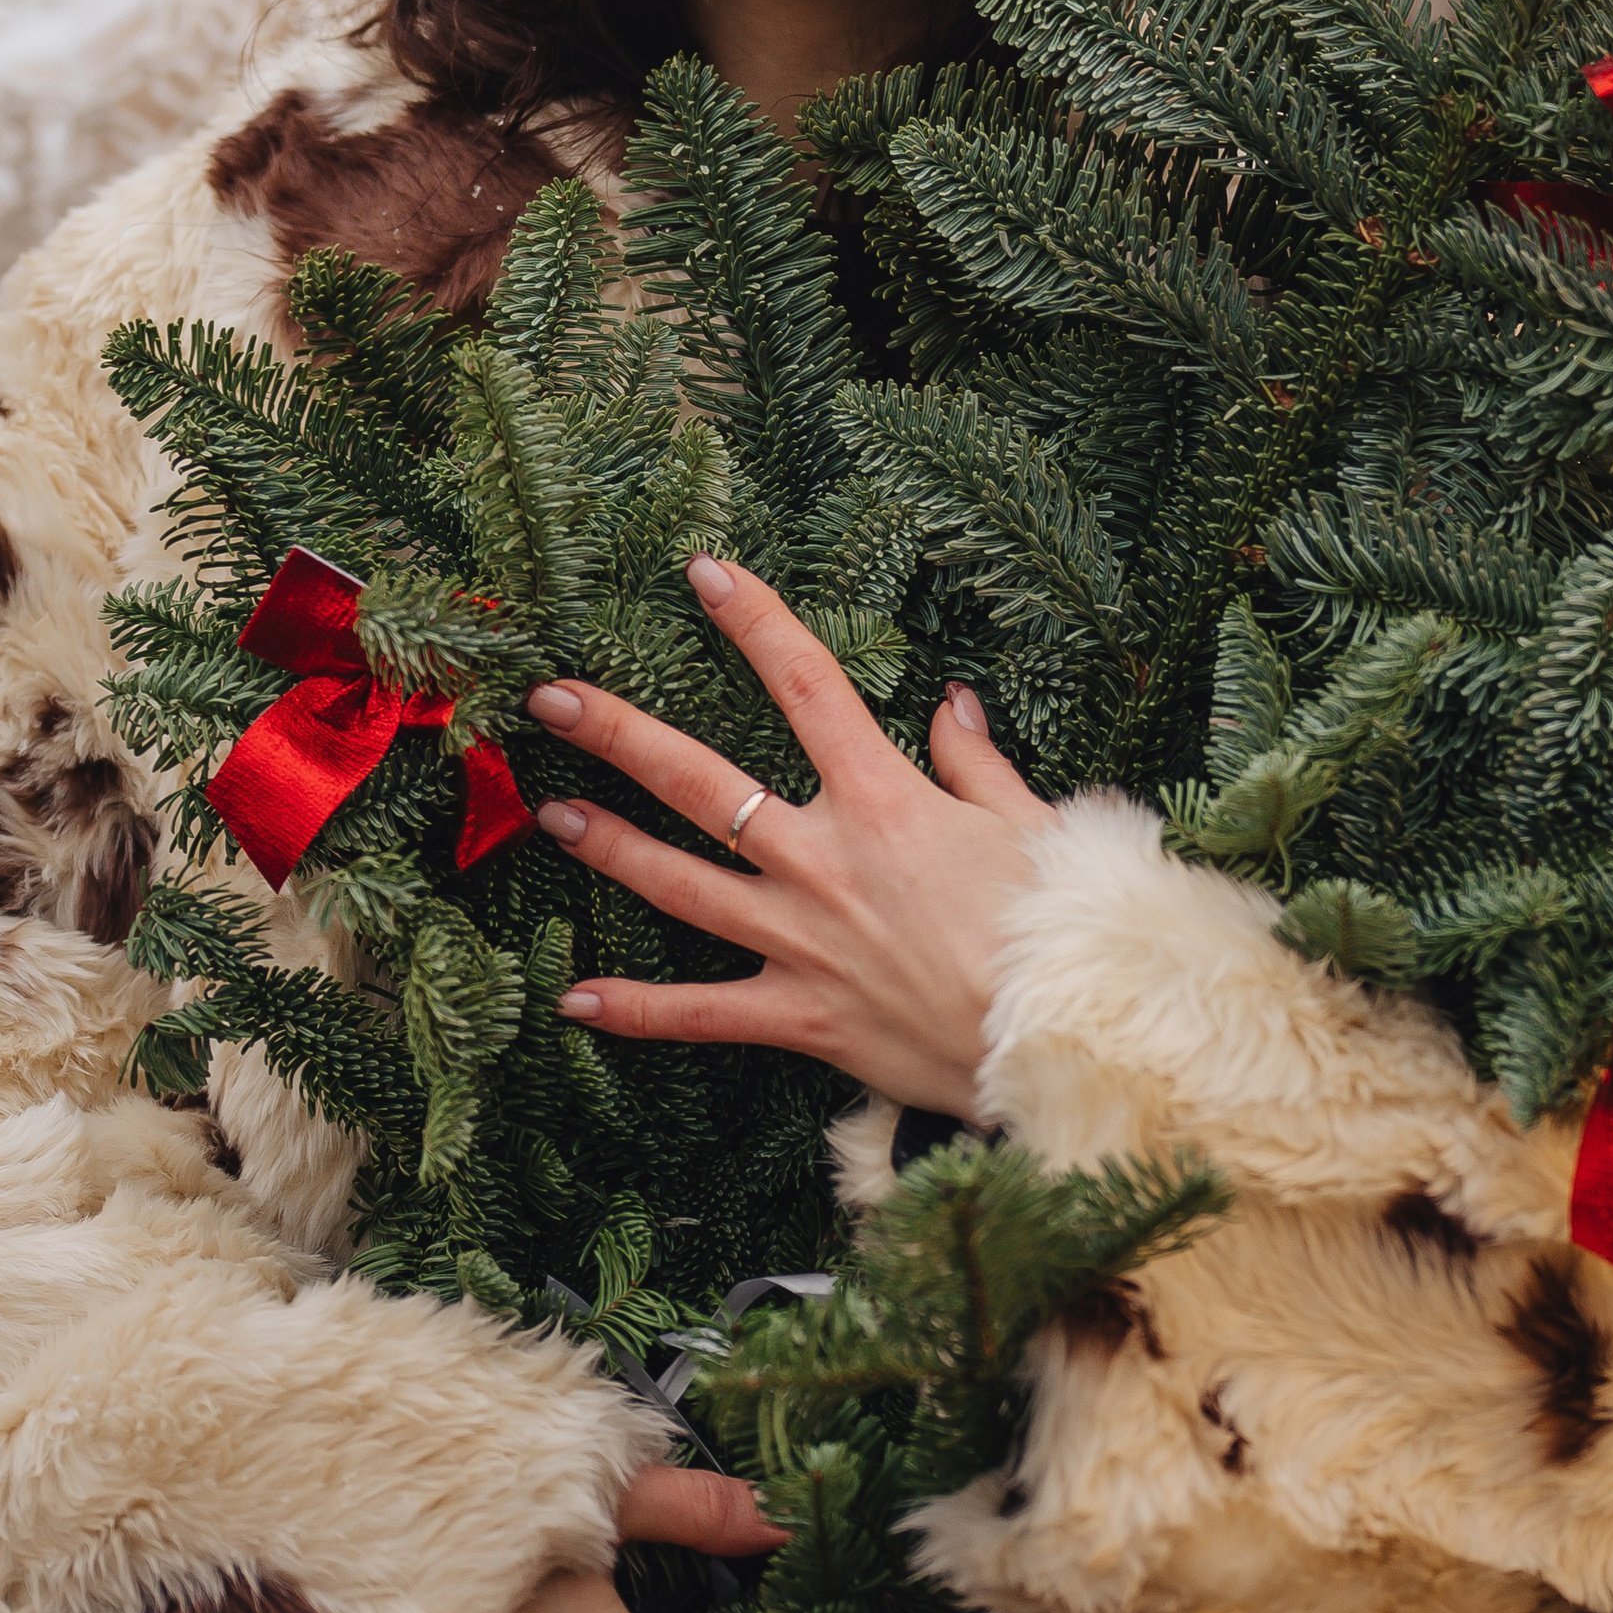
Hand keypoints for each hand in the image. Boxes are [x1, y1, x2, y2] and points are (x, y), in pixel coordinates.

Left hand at [526, 554, 1045, 1117]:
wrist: (1062, 1038)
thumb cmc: (1060, 929)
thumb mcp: (1034, 824)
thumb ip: (976, 765)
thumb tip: (950, 706)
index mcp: (885, 800)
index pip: (807, 685)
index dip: (754, 621)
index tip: (704, 574)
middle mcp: (825, 861)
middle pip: (701, 782)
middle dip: (619, 734)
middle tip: (552, 700)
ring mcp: (803, 940)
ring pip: (681, 886)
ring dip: (611, 849)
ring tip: (551, 816)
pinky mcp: (801, 1016)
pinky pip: (702, 1013)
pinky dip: (638, 1010)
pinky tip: (574, 1000)